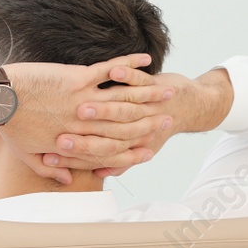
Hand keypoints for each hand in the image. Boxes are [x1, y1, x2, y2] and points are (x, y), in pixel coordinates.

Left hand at [0, 55, 174, 180]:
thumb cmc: (9, 126)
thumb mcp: (28, 155)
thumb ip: (51, 168)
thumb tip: (68, 178)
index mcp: (75, 141)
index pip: (112, 149)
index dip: (134, 150)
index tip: (151, 149)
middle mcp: (84, 123)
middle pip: (126, 124)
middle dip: (151, 121)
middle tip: (171, 117)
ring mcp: (82, 98)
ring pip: (123, 97)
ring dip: (149, 93)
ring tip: (168, 90)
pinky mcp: (77, 76)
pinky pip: (109, 69)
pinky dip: (128, 64)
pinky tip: (146, 60)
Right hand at [51, 68, 233, 176]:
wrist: (192, 107)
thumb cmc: (156, 126)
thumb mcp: (138, 150)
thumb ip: (115, 163)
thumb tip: (96, 176)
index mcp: (127, 142)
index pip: (100, 151)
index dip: (77, 154)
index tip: (55, 154)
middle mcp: (135, 125)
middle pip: (109, 131)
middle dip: (84, 137)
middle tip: (61, 136)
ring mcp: (145, 103)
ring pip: (124, 104)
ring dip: (103, 109)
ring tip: (83, 105)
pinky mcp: (152, 84)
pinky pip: (138, 78)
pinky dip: (128, 72)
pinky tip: (115, 70)